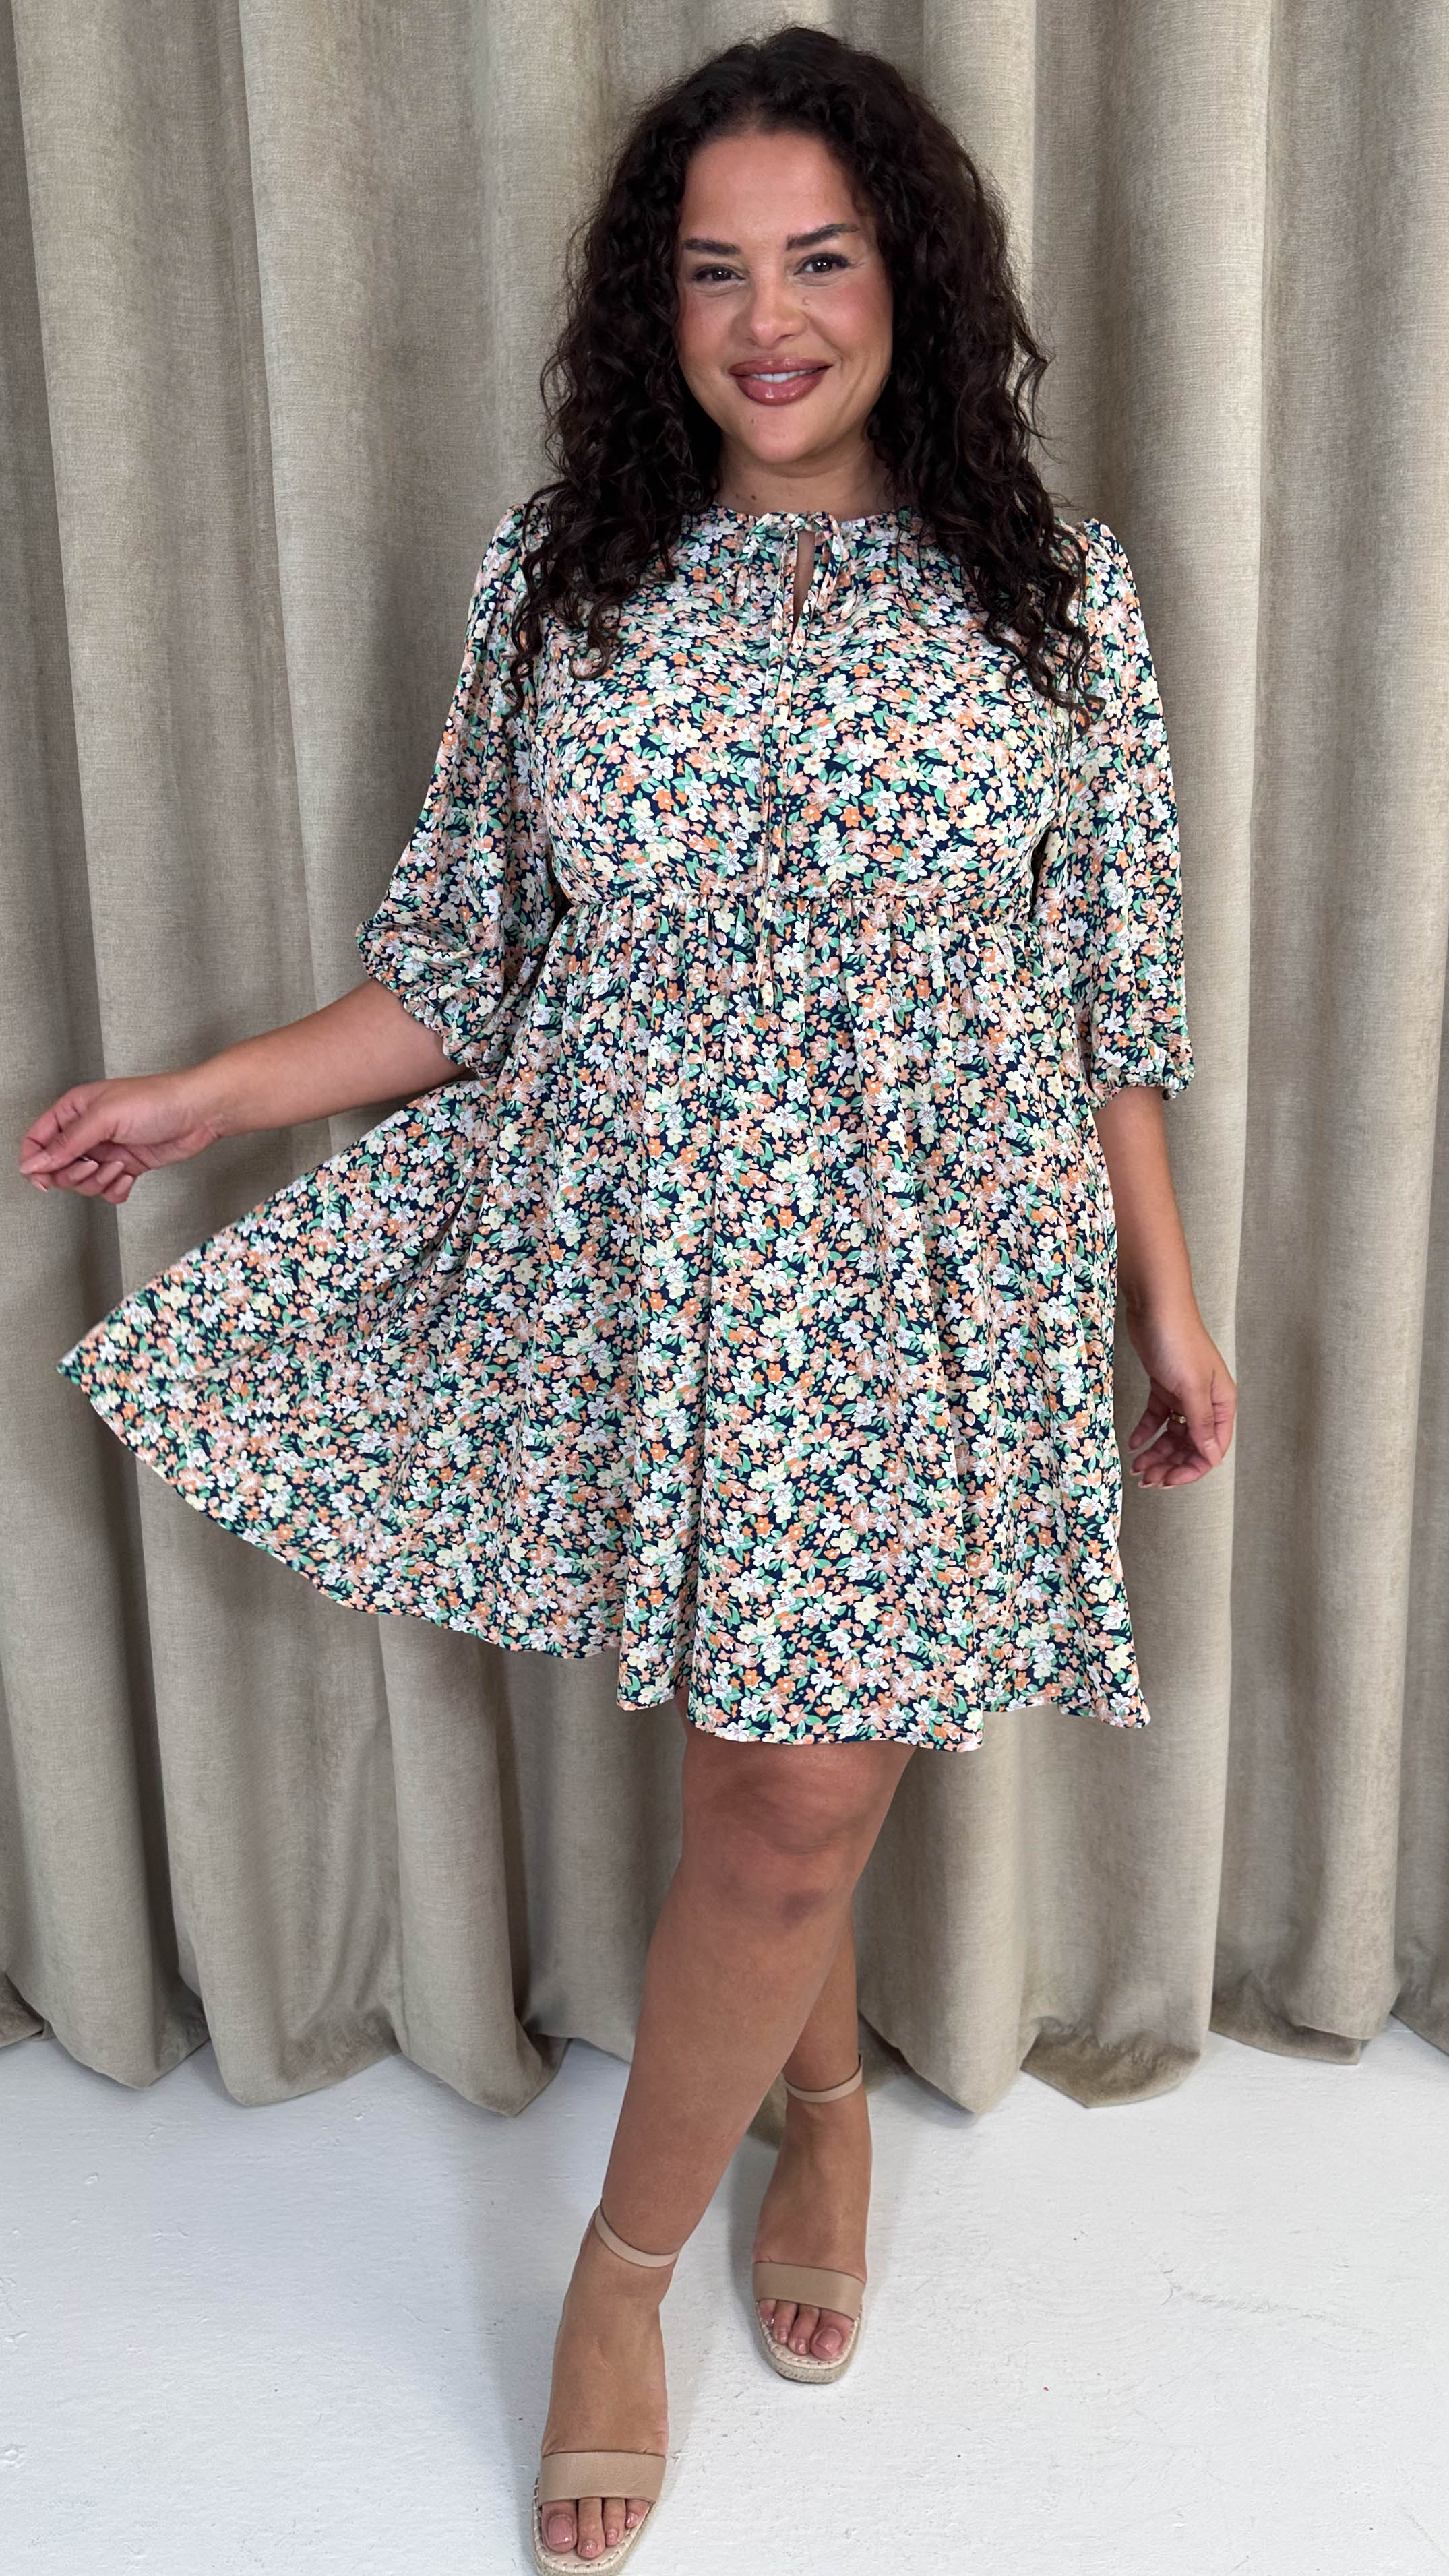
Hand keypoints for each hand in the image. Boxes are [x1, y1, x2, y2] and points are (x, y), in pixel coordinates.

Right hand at [19, 1069, 221, 1205]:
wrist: (198, 1113)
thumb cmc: (157, 1101)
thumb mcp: (104, 1118)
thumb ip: (66, 1142)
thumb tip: (34, 1162)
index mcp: (74, 1110)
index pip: (37, 1139)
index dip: (35, 1161)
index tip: (42, 1178)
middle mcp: (87, 1131)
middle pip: (58, 1168)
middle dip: (74, 1174)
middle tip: (94, 1164)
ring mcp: (106, 1150)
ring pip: (83, 1182)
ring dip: (99, 1181)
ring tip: (119, 1166)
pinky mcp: (126, 1166)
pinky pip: (107, 1190)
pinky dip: (117, 1189)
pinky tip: (130, 1175)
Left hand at [1122, 1301, 1235, 1487]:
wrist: (1155, 1305)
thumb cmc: (1178, 1341)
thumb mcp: (1190, 1387)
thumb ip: (1200, 1424)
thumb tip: (1210, 1457)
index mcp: (1221, 1403)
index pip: (1212, 1449)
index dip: (1191, 1469)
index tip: (1168, 1481)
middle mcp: (1206, 1401)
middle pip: (1191, 1445)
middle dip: (1170, 1465)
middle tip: (1146, 1479)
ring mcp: (1184, 1393)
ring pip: (1172, 1434)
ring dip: (1157, 1452)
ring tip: (1136, 1466)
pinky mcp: (1164, 1385)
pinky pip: (1157, 1417)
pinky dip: (1146, 1431)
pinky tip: (1133, 1443)